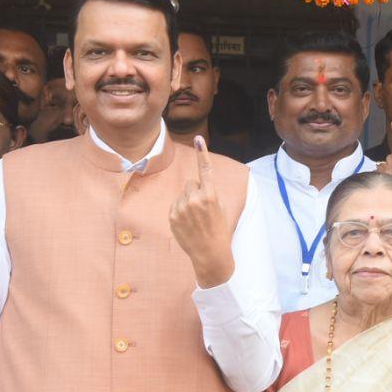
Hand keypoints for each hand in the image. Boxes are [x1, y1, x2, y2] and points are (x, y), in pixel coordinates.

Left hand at [170, 136, 233, 287]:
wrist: (209, 252)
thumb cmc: (218, 228)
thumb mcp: (219, 207)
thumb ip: (208, 192)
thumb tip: (195, 185)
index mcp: (210, 195)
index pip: (206, 170)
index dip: (202, 153)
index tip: (198, 139)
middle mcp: (194, 199)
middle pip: (191, 183)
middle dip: (196, 191)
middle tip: (203, 208)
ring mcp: (181, 208)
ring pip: (182, 194)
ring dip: (187, 201)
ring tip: (195, 218)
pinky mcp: (171, 215)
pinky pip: (175, 204)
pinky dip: (180, 210)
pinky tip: (188, 223)